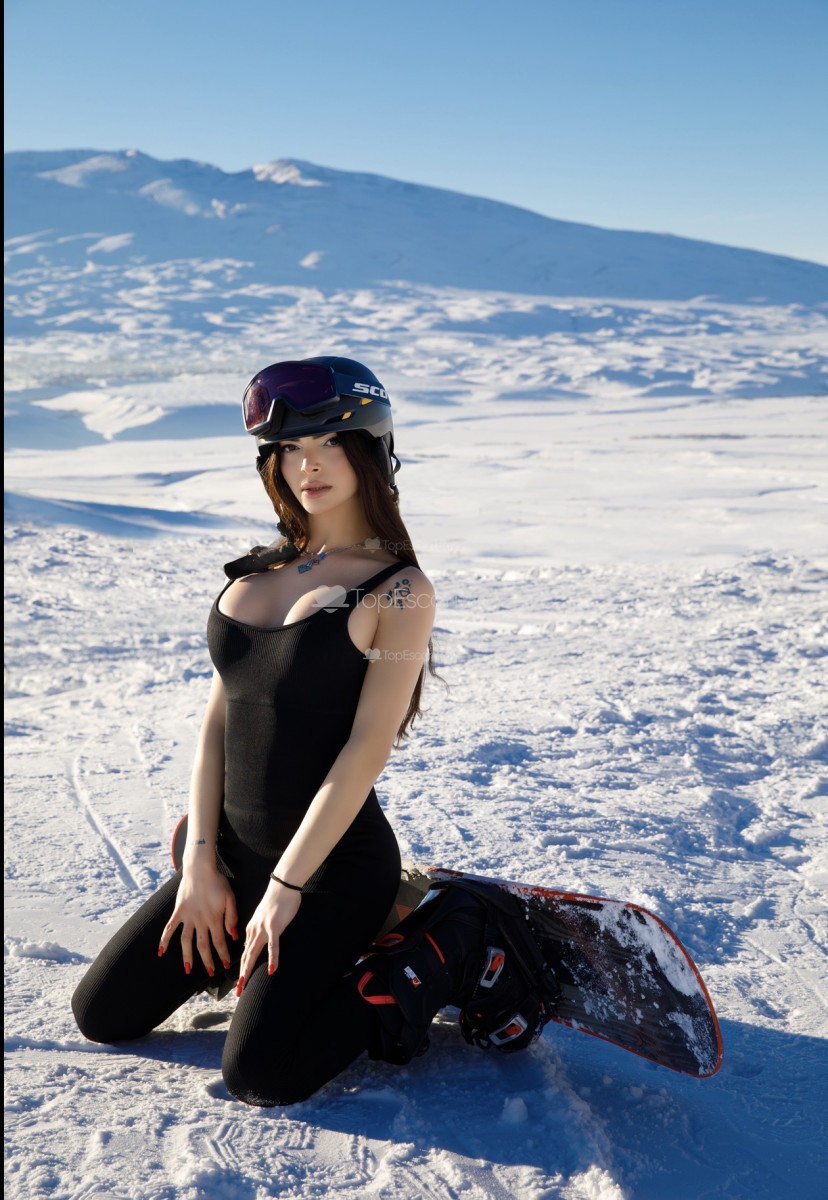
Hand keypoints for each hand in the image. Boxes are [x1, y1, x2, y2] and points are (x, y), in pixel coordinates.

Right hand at [158, 859, 238, 976]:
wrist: (200, 868)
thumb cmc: (217, 882)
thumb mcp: (230, 897)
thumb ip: (232, 917)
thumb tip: (233, 936)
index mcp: (214, 918)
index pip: (220, 942)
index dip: (222, 954)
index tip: (225, 965)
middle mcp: (200, 921)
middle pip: (203, 946)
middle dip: (208, 961)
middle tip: (212, 973)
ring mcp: (188, 917)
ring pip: (186, 942)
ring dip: (187, 957)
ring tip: (188, 970)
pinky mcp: (178, 912)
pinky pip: (169, 928)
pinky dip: (164, 940)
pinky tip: (161, 952)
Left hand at [236, 880, 301, 995]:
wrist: (282, 885)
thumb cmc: (276, 900)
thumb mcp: (264, 917)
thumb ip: (260, 929)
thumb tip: (258, 941)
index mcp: (251, 928)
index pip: (245, 952)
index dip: (242, 968)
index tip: (240, 981)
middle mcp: (254, 931)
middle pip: (246, 956)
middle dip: (241, 975)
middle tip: (238, 991)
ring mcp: (263, 929)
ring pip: (254, 953)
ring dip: (248, 970)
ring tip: (244, 985)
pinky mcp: (275, 927)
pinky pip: (273, 946)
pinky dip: (272, 958)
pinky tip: (272, 969)